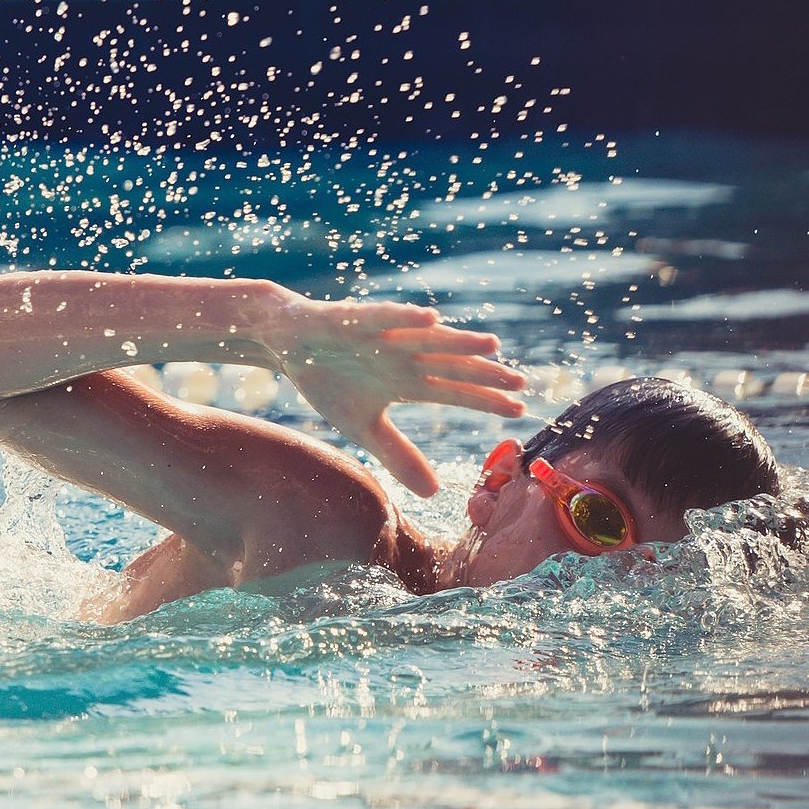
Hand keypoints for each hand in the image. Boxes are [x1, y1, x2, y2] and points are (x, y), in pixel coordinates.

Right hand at [262, 295, 526, 496]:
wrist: (287, 344)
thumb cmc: (328, 380)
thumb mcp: (364, 427)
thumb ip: (398, 455)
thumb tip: (434, 492)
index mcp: (407, 382)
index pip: (454, 391)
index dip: (485, 400)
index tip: (519, 411)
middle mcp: (404, 356)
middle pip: (450, 365)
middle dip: (484, 373)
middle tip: (521, 382)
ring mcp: (383, 335)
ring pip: (427, 339)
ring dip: (457, 342)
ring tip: (491, 347)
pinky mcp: (355, 318)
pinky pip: (384, 316)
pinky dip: (405, 317)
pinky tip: (430, 318)